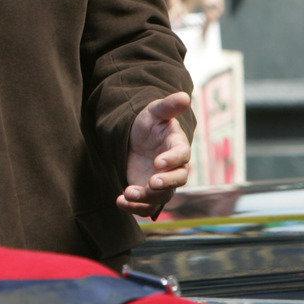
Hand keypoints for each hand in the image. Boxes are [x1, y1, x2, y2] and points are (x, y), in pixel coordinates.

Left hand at [118, 92, 191, 217]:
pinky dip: (134, 207)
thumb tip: (184, 96)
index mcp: (178, 147)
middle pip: (177, 181)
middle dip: (165, 184)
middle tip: (151, 183)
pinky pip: (145, 206)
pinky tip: (120, 201)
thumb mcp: (155, 111)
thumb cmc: (149, 123)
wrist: (136, 138)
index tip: (159, 162)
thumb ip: (167, 106)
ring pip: (160, 196)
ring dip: (145, 198)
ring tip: (127, 194)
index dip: (173, 160)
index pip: (182, 155)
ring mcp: (161, 182)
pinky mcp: (147, 192)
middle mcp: (174, 168)